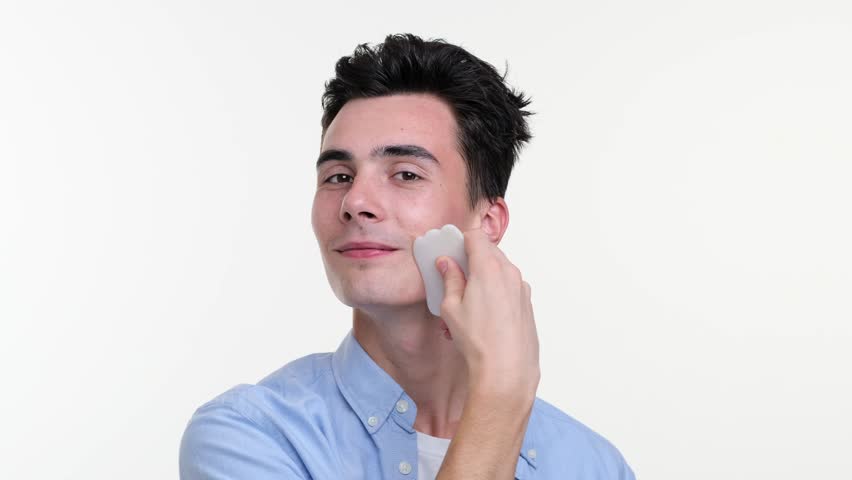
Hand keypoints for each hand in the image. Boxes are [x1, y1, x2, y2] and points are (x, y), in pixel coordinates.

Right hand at [436, 227, 539, 398]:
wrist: (506, 370)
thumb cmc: (479, 341)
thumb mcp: (451, 307)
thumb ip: (449, 279)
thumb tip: (446, 264)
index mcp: (489, 267)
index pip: (475, 236)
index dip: (460, 240)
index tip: (450, 249)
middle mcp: (509, 273)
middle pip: (488, 252)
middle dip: (470, 259)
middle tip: (453, 277)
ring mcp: (521, 289)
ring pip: (499, 271)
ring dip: (482, 279)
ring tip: (464, 305)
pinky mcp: (526, 304)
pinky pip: (508, 288)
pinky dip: (494, 293)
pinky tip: (480, 317)